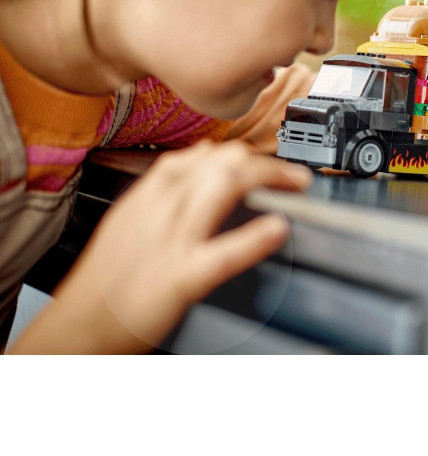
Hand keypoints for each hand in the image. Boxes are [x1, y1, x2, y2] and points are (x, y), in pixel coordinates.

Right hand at [11, 140, 311, 353]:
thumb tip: (207, 155)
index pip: (201, 156)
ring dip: (268, 179)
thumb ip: (168, 187)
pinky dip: (252, 239)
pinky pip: (219, 254)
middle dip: (263, 162)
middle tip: (294, 175)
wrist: (75, 328)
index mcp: (148, 196)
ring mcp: (170, 243)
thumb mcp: (131, 219)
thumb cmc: (108, 278)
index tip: (266, 162)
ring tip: (296, 184)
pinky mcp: (178, 279)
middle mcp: (159, 210)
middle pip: (218, 163)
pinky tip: (277, 229)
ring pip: (219, 188)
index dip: (242, 154)